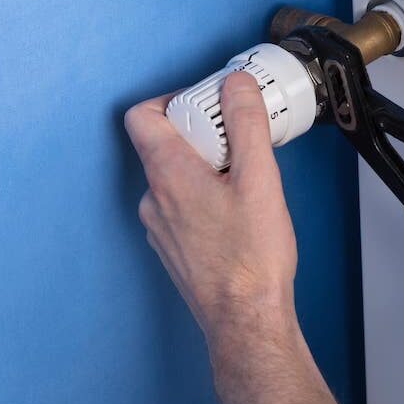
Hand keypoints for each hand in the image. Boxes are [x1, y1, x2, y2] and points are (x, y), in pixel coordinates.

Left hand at [124, 72, 295, 331]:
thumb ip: (246, 124)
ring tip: (245, 181)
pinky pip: (181, 206)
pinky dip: (204, 197)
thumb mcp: (260, 179)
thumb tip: (236, 85)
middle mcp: (154, 198)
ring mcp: (159, 226)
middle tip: (241, 143)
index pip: (143, 115)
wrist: (244, 318)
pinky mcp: (172, 247)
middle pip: (164, 143)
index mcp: (168, 173)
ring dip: (205, 168)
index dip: (174, 99)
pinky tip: (237, 213)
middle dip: (203, 134)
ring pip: (175, 177)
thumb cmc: (250, 258)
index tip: (210, 104)